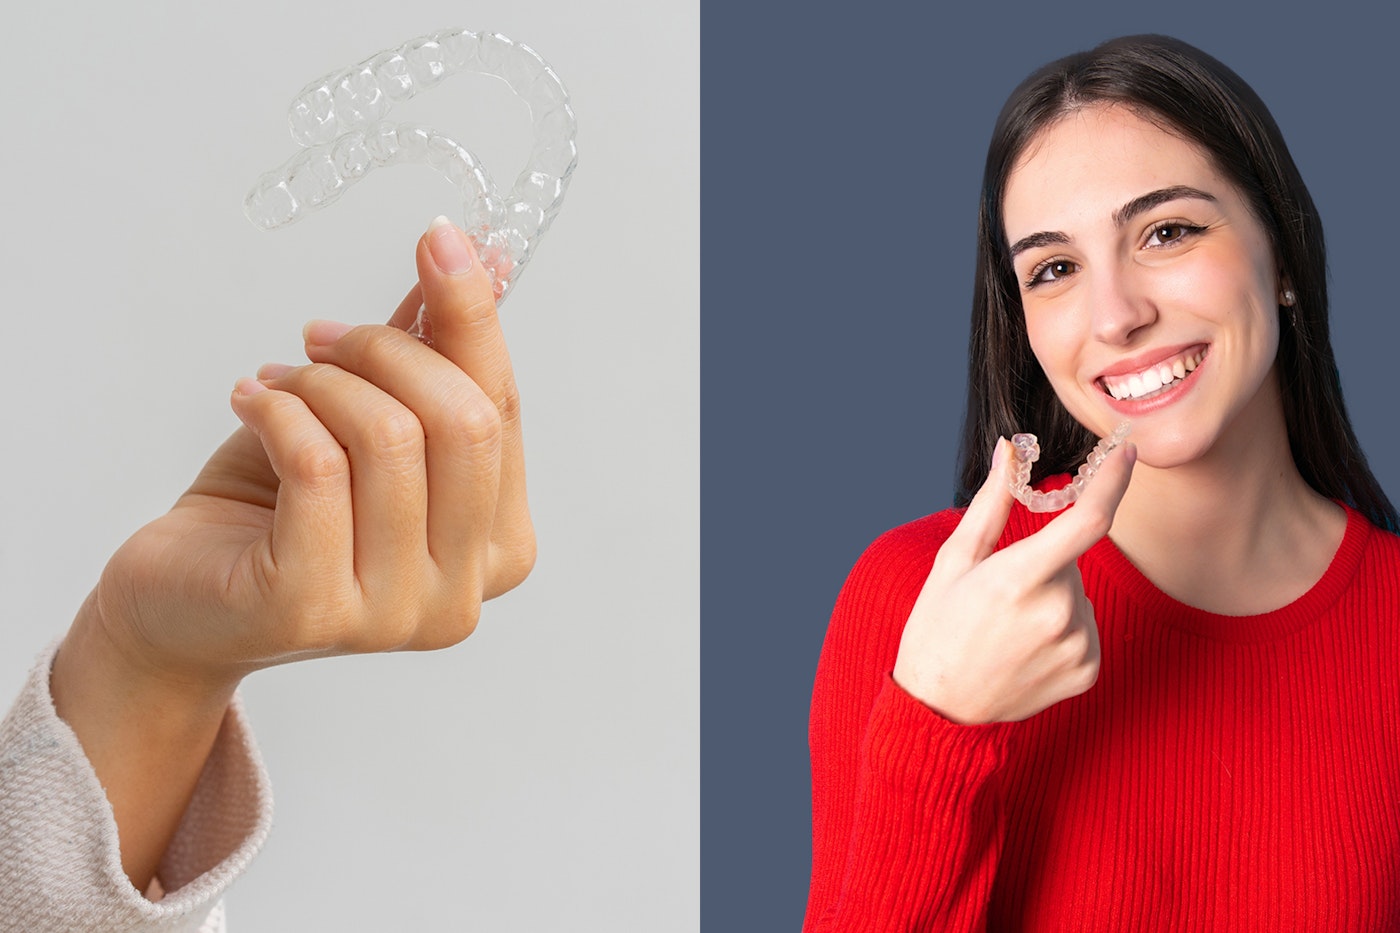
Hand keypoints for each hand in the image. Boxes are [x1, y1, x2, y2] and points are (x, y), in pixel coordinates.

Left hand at [85, 217, 534, 691]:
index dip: (471, 318)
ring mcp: (394, 613)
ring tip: (280, 381)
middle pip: (464, 424)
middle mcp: (463, 594)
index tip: (439, 241)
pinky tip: (251, 401)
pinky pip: (317, 467)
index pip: (502, 410)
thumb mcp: (371, 420)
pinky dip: (279, 409)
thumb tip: (492, 256)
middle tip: (322, 336)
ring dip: (323, 382)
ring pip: (391, 439)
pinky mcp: (313, 611)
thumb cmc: (280, 512)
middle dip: (388, 351)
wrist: (183, 600)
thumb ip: (436, 352)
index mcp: (500, 547)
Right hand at [892, 437, 1135, 723]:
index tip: (1126, 453)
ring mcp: (1076, 646)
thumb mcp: (955, 560)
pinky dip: (1063, 630)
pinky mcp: (1087, 672)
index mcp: (1018, 579)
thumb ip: (991, 503)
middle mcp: (1056, 613)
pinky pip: (1086, 629)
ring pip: (1079, 595)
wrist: (941, 707)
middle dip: (1046, 561)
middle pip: (1072, 560)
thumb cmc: (938, 627)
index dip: (1113, 481)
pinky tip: (1027, 648)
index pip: (1087, 520)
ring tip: (1010, 627)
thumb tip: (1010, 450)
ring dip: (1055, 598)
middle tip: (1002, 591)